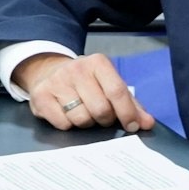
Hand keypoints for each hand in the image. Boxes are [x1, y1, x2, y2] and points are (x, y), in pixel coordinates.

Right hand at [13, 52, 156, 133]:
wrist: (49, 72)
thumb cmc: (86, 83)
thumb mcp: (109, 86)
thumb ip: (131, 105)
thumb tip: (147, 123)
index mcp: (98, 63)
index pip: (117, 91)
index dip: (127, 113)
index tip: (132, 126)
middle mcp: (76, 68)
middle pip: (100, 109)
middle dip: (104, 119)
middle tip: (101, 116)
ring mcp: (57, 81)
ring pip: (81, 119)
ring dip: (86, 123)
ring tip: (82, 112)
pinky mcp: (41, 95)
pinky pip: (63, 124)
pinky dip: (68, 125)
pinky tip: (66, 113)